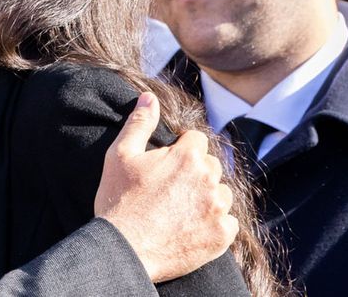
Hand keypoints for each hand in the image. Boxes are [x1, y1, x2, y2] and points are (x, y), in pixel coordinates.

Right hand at [95, 92, 236, 282]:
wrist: (124, 250)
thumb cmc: (118, 200)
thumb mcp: (121, 155)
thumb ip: (139, 122)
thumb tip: (149, 97)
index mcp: (187, 156)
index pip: (197, 140)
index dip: (181, 150)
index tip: (166, 166)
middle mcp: (208, 179)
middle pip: (211, 166)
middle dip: (195, 173)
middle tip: (170, 190)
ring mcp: (218, 208)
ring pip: (221, 193)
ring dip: (207, 198)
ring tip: (179, 211)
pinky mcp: (222, 235)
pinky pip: (228, 223)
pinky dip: (214, 225)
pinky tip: (191, 229)